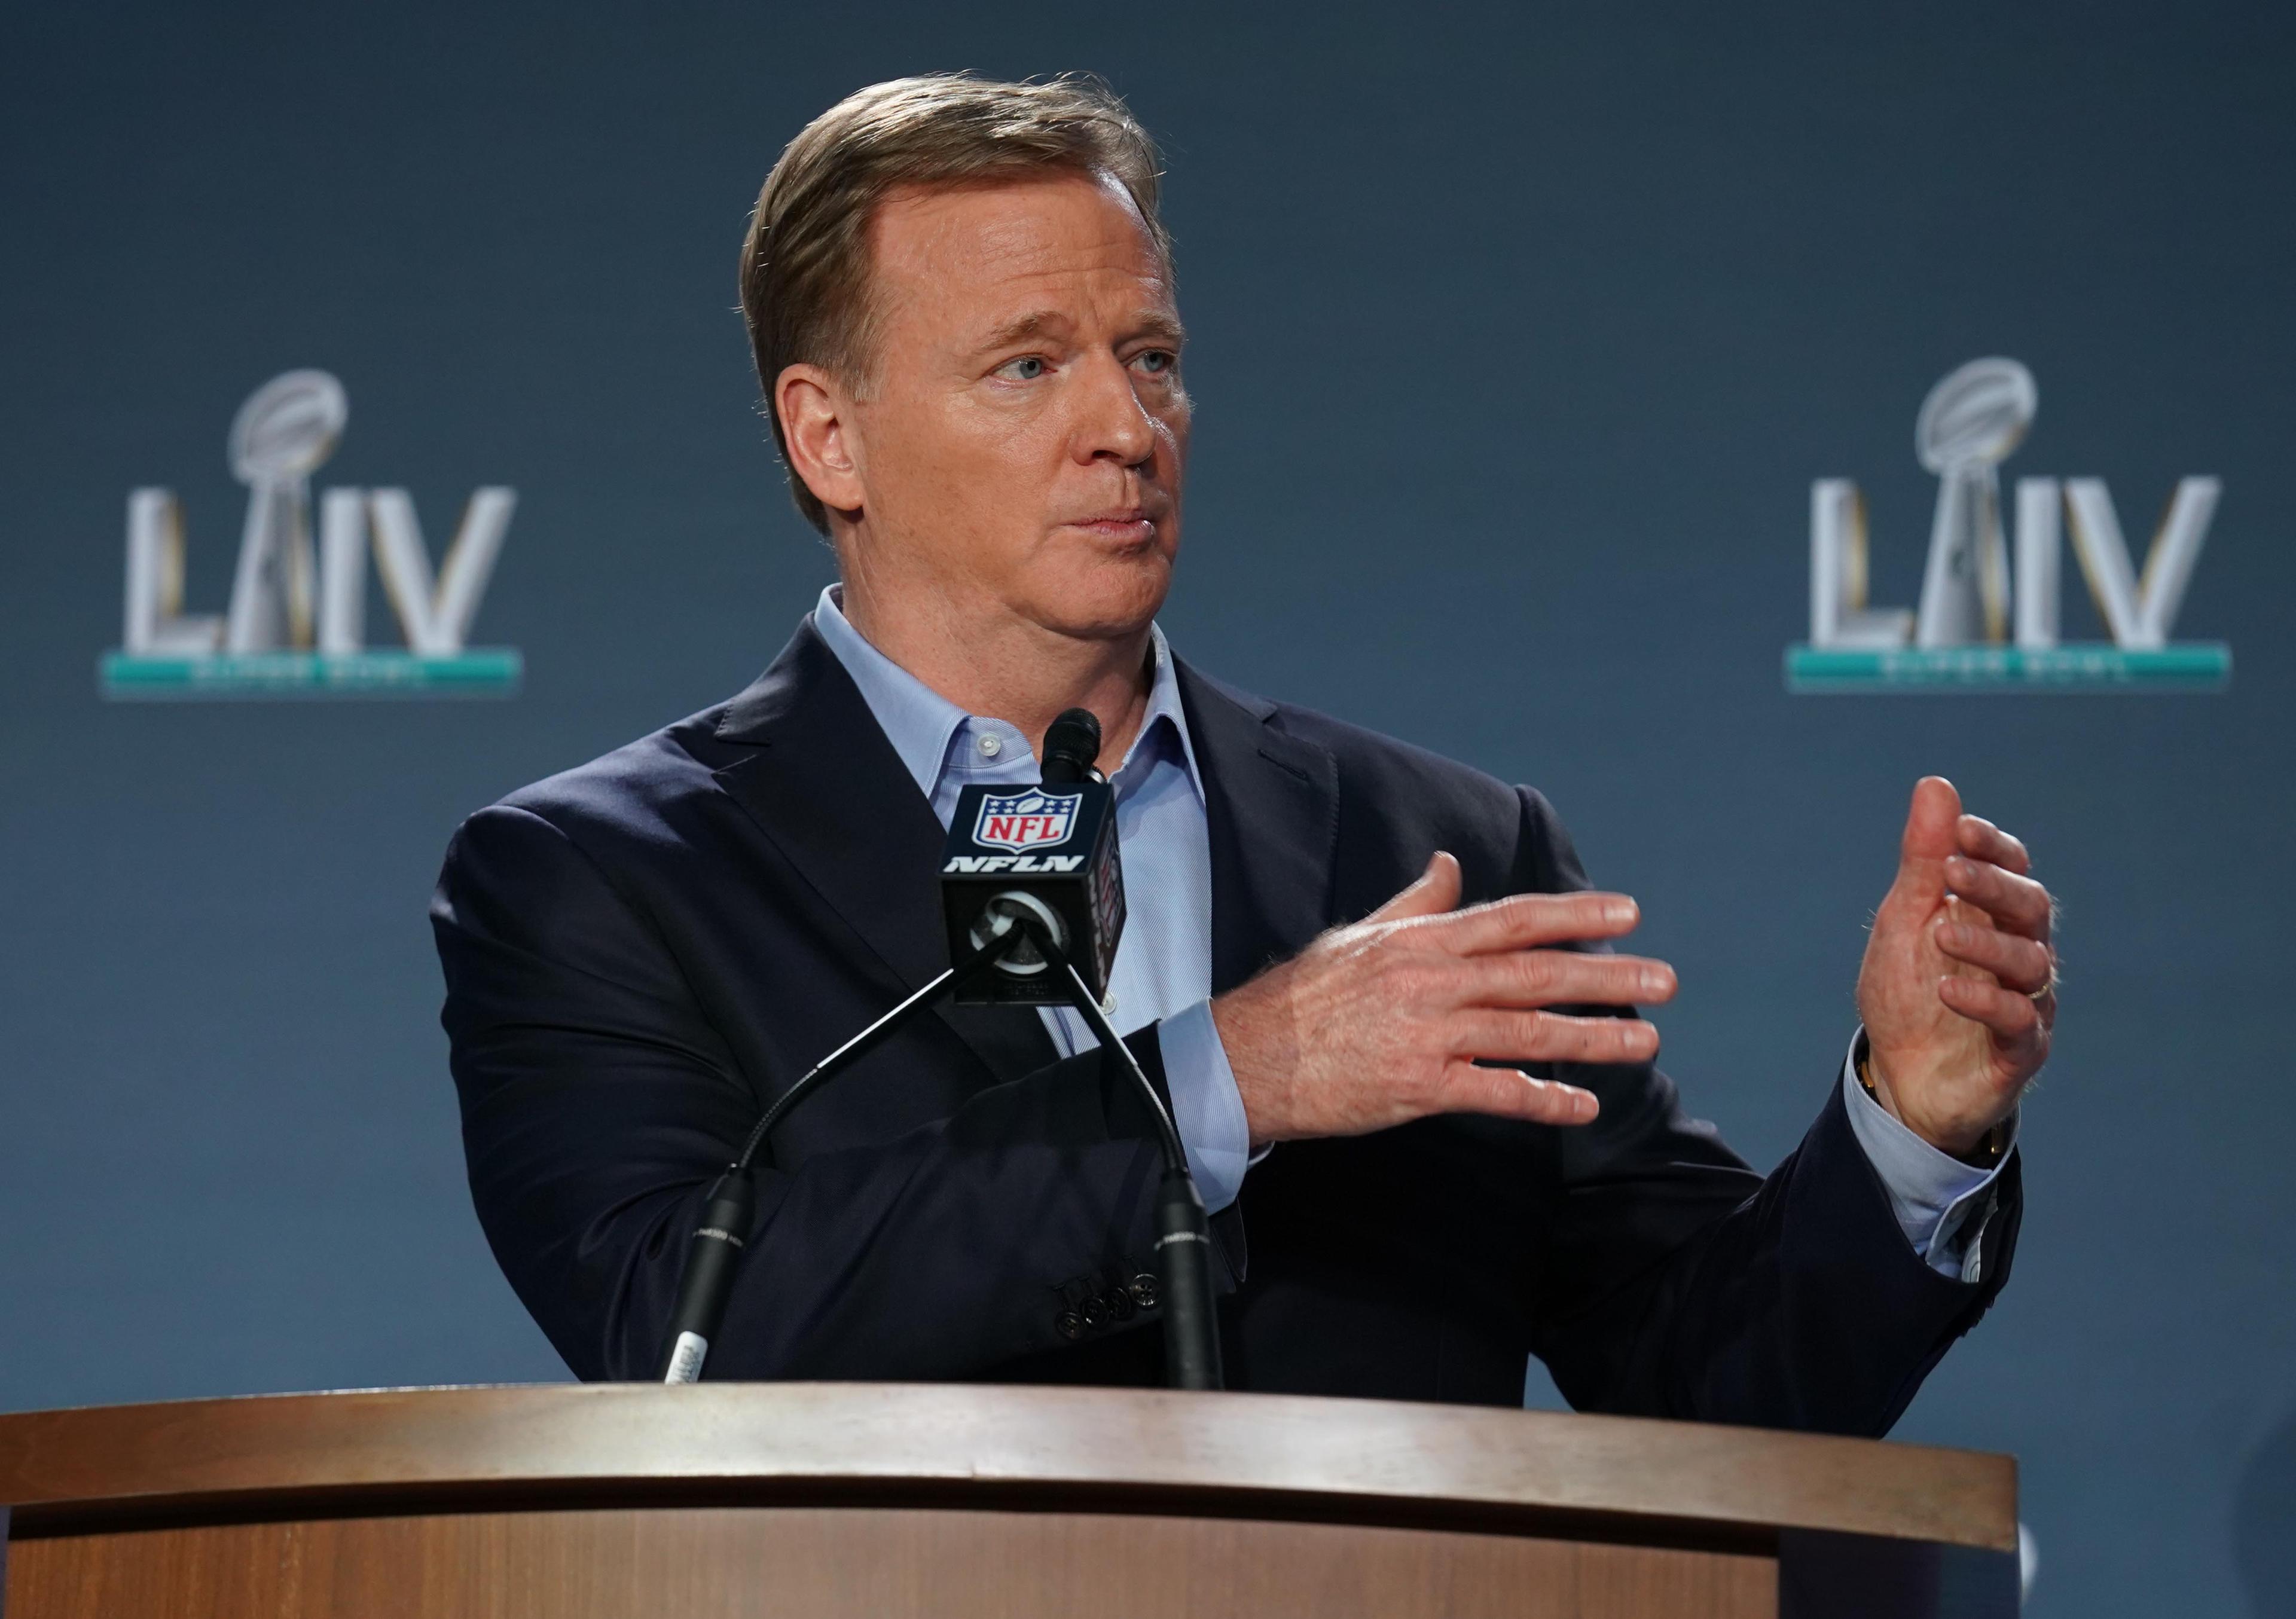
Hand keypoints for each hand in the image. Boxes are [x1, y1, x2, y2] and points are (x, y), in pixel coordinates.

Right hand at [1210, 852, 1676, 1143]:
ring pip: (1527, 1031)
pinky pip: (1495, 1092)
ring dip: (1593, 1038)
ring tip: (1644, 1043)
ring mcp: (1427, 1035)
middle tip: (1663, 981)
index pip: (1513, 918)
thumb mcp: (1358, 936)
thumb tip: (1448, 865)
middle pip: (1535, 973)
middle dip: (1607, 975)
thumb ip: (1415, 904)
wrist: (1248, 1058)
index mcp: (1421, 940)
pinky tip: (1582, 1106)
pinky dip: (1543, 1100)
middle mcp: (1432, 981)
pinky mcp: (1418, 1087)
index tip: (1627, 913)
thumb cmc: (1301, 998)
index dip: (1575, 914)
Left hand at [1856, 777, 2056, 1157]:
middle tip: (1952, 869)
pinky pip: (2020, 1020)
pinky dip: (1986, 1001)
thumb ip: (1923, 859)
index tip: (1961, 830)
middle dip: (1993, 884)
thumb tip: (1935, 784)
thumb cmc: (1908, 989)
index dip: (1993, 847)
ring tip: (1940, 933)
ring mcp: (2026, 1000)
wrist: (1900, 1074)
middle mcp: (2019, 952)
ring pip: (2029, 962)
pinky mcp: (2020, 1049)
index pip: (2012, 868)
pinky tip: (1949, 989)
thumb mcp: (1905, 920)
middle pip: (2030, 907)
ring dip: (1986, 942)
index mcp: (1992, 915)